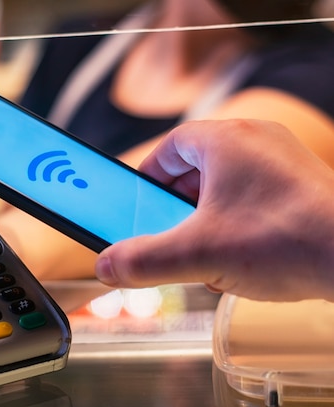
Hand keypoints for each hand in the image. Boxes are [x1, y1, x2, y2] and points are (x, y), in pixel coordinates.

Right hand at [95, 119, 333, 301]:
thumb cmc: (290, 239)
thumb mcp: (199, 254)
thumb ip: (144, 260)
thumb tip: (107, 265)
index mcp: (227, 141)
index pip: (170, 146)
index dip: (147, 177)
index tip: (137, 203)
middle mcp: (256, 142)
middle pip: (195, 168)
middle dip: (175, 205)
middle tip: (166, 233)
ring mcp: (282, 163)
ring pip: (223, 186)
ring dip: (204, 218)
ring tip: (201, 249)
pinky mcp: (299, 187)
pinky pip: (250, 198)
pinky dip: (233, 223)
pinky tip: (236, 255)